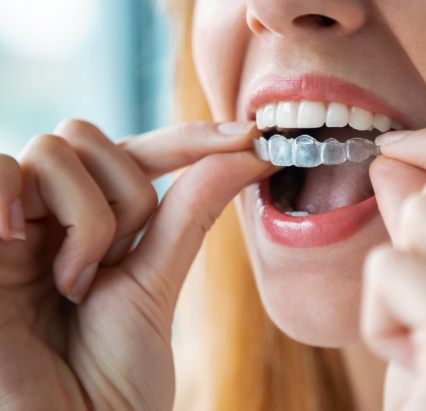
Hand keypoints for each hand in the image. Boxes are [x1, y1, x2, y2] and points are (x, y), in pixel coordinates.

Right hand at [0, 119, 273, 410]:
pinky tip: (31, 257)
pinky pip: (0, 170)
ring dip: (87, 219)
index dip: (188, 139)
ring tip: (75, 283)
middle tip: (115, 264)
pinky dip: (26, 206)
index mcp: (89, 224)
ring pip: (55, 149)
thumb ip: (190, 212)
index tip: (249, 136)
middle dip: (124, 196)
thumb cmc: (113, 375)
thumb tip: (245, 153)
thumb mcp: (157, 281)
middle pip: (89, 137)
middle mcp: (47, 216)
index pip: (136, 155)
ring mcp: (8, 224)